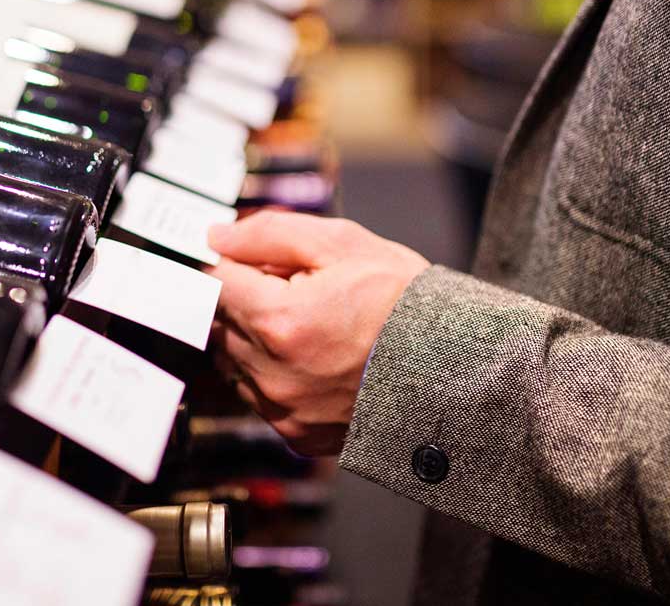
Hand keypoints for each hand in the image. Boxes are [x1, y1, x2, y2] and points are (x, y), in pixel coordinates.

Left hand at [208, 210, 429, 455]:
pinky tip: (315, 357)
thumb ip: (268, 235)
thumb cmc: (405, 303)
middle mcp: (273, 373)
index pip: (215, 282)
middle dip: (249, 297)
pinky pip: (260, 395)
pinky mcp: (297, 434)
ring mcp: (284, 410)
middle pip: (222, 321)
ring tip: (311, 324)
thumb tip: (218, 237)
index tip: (248, 259)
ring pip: (235, 360)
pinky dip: (275, 372)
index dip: (231, 262)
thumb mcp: (342, 244)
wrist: (455, 367)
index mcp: (279, 321)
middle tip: (296, 287)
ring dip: (257, 337)